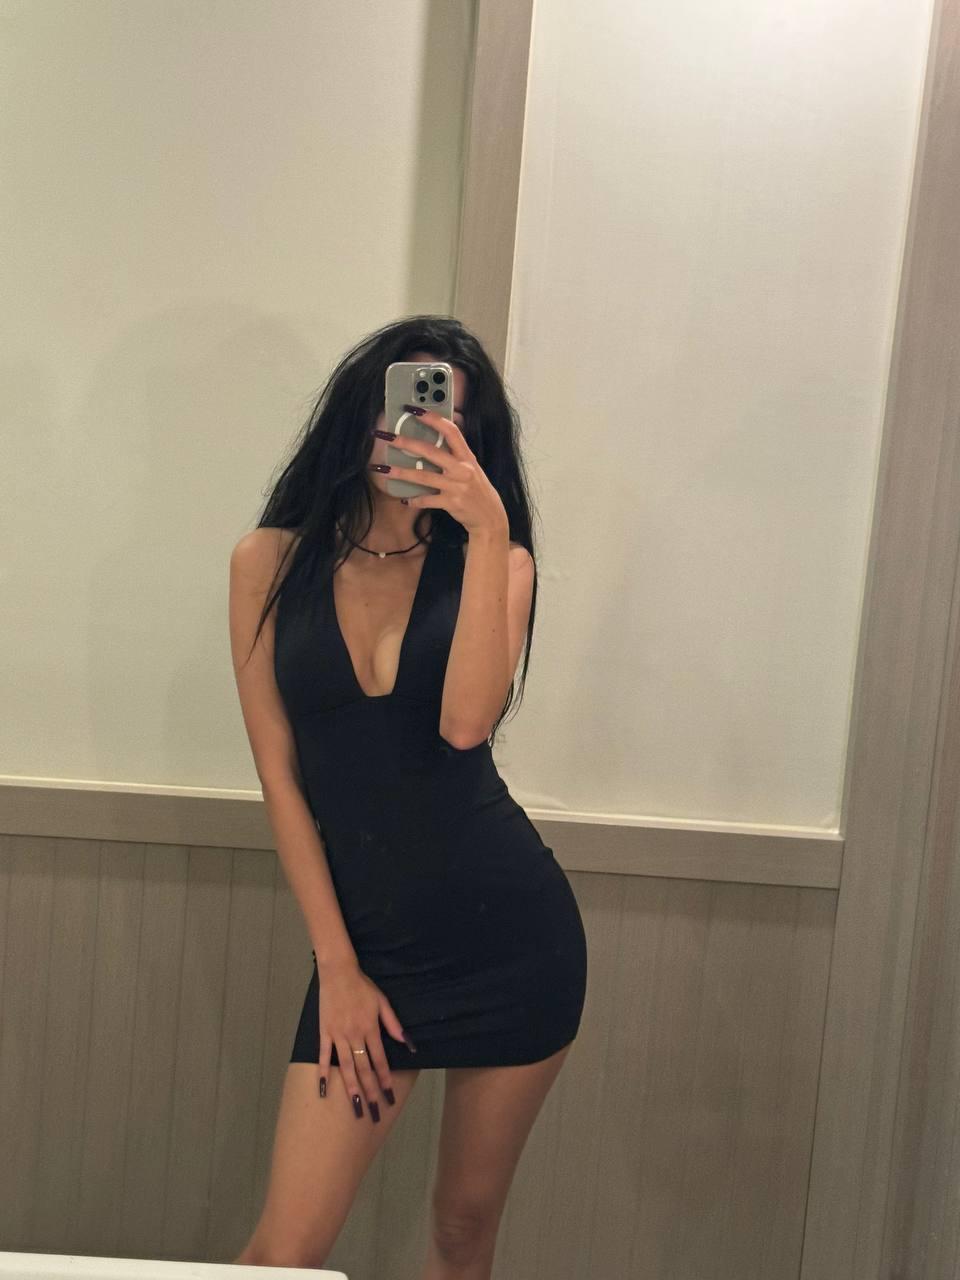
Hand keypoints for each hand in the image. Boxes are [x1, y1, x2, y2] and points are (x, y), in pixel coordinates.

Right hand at [316, 959, 408, 1122]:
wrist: (338, 973)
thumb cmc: (363, 987)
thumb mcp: (383, 1002)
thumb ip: (393, 1024)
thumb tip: (408, 1043)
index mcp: (370, 1029)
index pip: (380, 1060)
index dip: (385, 1079)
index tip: (389, 1097)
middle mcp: (355, 1036)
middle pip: (364, 1068)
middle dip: (370, 1091)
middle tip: (373, 1112)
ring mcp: (338, 1036)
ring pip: (345, 1066)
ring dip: (351, 1088)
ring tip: (355, 1106)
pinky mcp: (324, 1033)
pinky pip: (323, 1056)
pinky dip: (323, 1073)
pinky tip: (323, 1090)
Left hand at [385, 405, 508, 536]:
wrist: (490, 517)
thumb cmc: (477, 490)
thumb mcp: (471, 468)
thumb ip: (455, 455)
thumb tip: (433, 440)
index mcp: (467, 457)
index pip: (451, 431)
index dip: (433, 419)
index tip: (414, 410)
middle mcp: (462, 469)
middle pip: (430, 452)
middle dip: (406, 443)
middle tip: (387, 437)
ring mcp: (456, 487)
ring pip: (423, 477)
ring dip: (401, 472)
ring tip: (383, 469)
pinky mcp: (451, 503)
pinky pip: (427, 500)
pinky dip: (414, 500)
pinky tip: (404, 499)